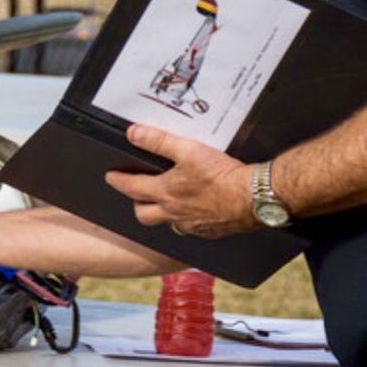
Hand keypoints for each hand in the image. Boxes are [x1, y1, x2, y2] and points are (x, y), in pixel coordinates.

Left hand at [103, 123, 255, 237]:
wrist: (254, 197)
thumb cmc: (222, 176)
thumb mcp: (188, 150)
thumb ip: (158, 141)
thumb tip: (134, 134)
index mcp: (165, 193)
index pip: (131, 188)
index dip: (118, 180)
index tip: (111, 177)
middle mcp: (174, 213)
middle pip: (143, 214)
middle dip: (137, 203)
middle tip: (138, 193)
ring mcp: (192, 226)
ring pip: (167, 223)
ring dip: (162, 213)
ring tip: (166, 201)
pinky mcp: (210, 232)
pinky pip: (190, 229)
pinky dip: (186, 220)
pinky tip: (195, 210)